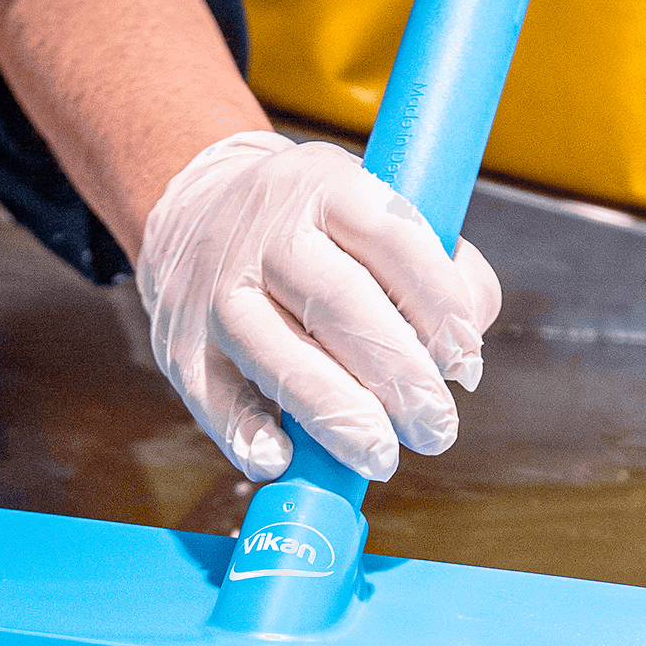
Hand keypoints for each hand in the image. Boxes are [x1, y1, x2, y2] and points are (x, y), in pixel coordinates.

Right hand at [134, 133, 501, 484]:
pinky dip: (246, 433)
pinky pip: (212, 396)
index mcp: (326, 185)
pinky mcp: (180, 344)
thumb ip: (441, 271)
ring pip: (275, 353)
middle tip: (436, 429)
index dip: (437, 308)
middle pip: (338, 303)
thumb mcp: (374, 214)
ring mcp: (214, 289)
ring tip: (381, 457)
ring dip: (334, 413)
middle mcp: (264, 231)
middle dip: (398, 375)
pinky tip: (283, 460)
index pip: (393, 241)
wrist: (194, 211)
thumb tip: (462, 354)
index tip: (465, 366)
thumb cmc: (316, 232)